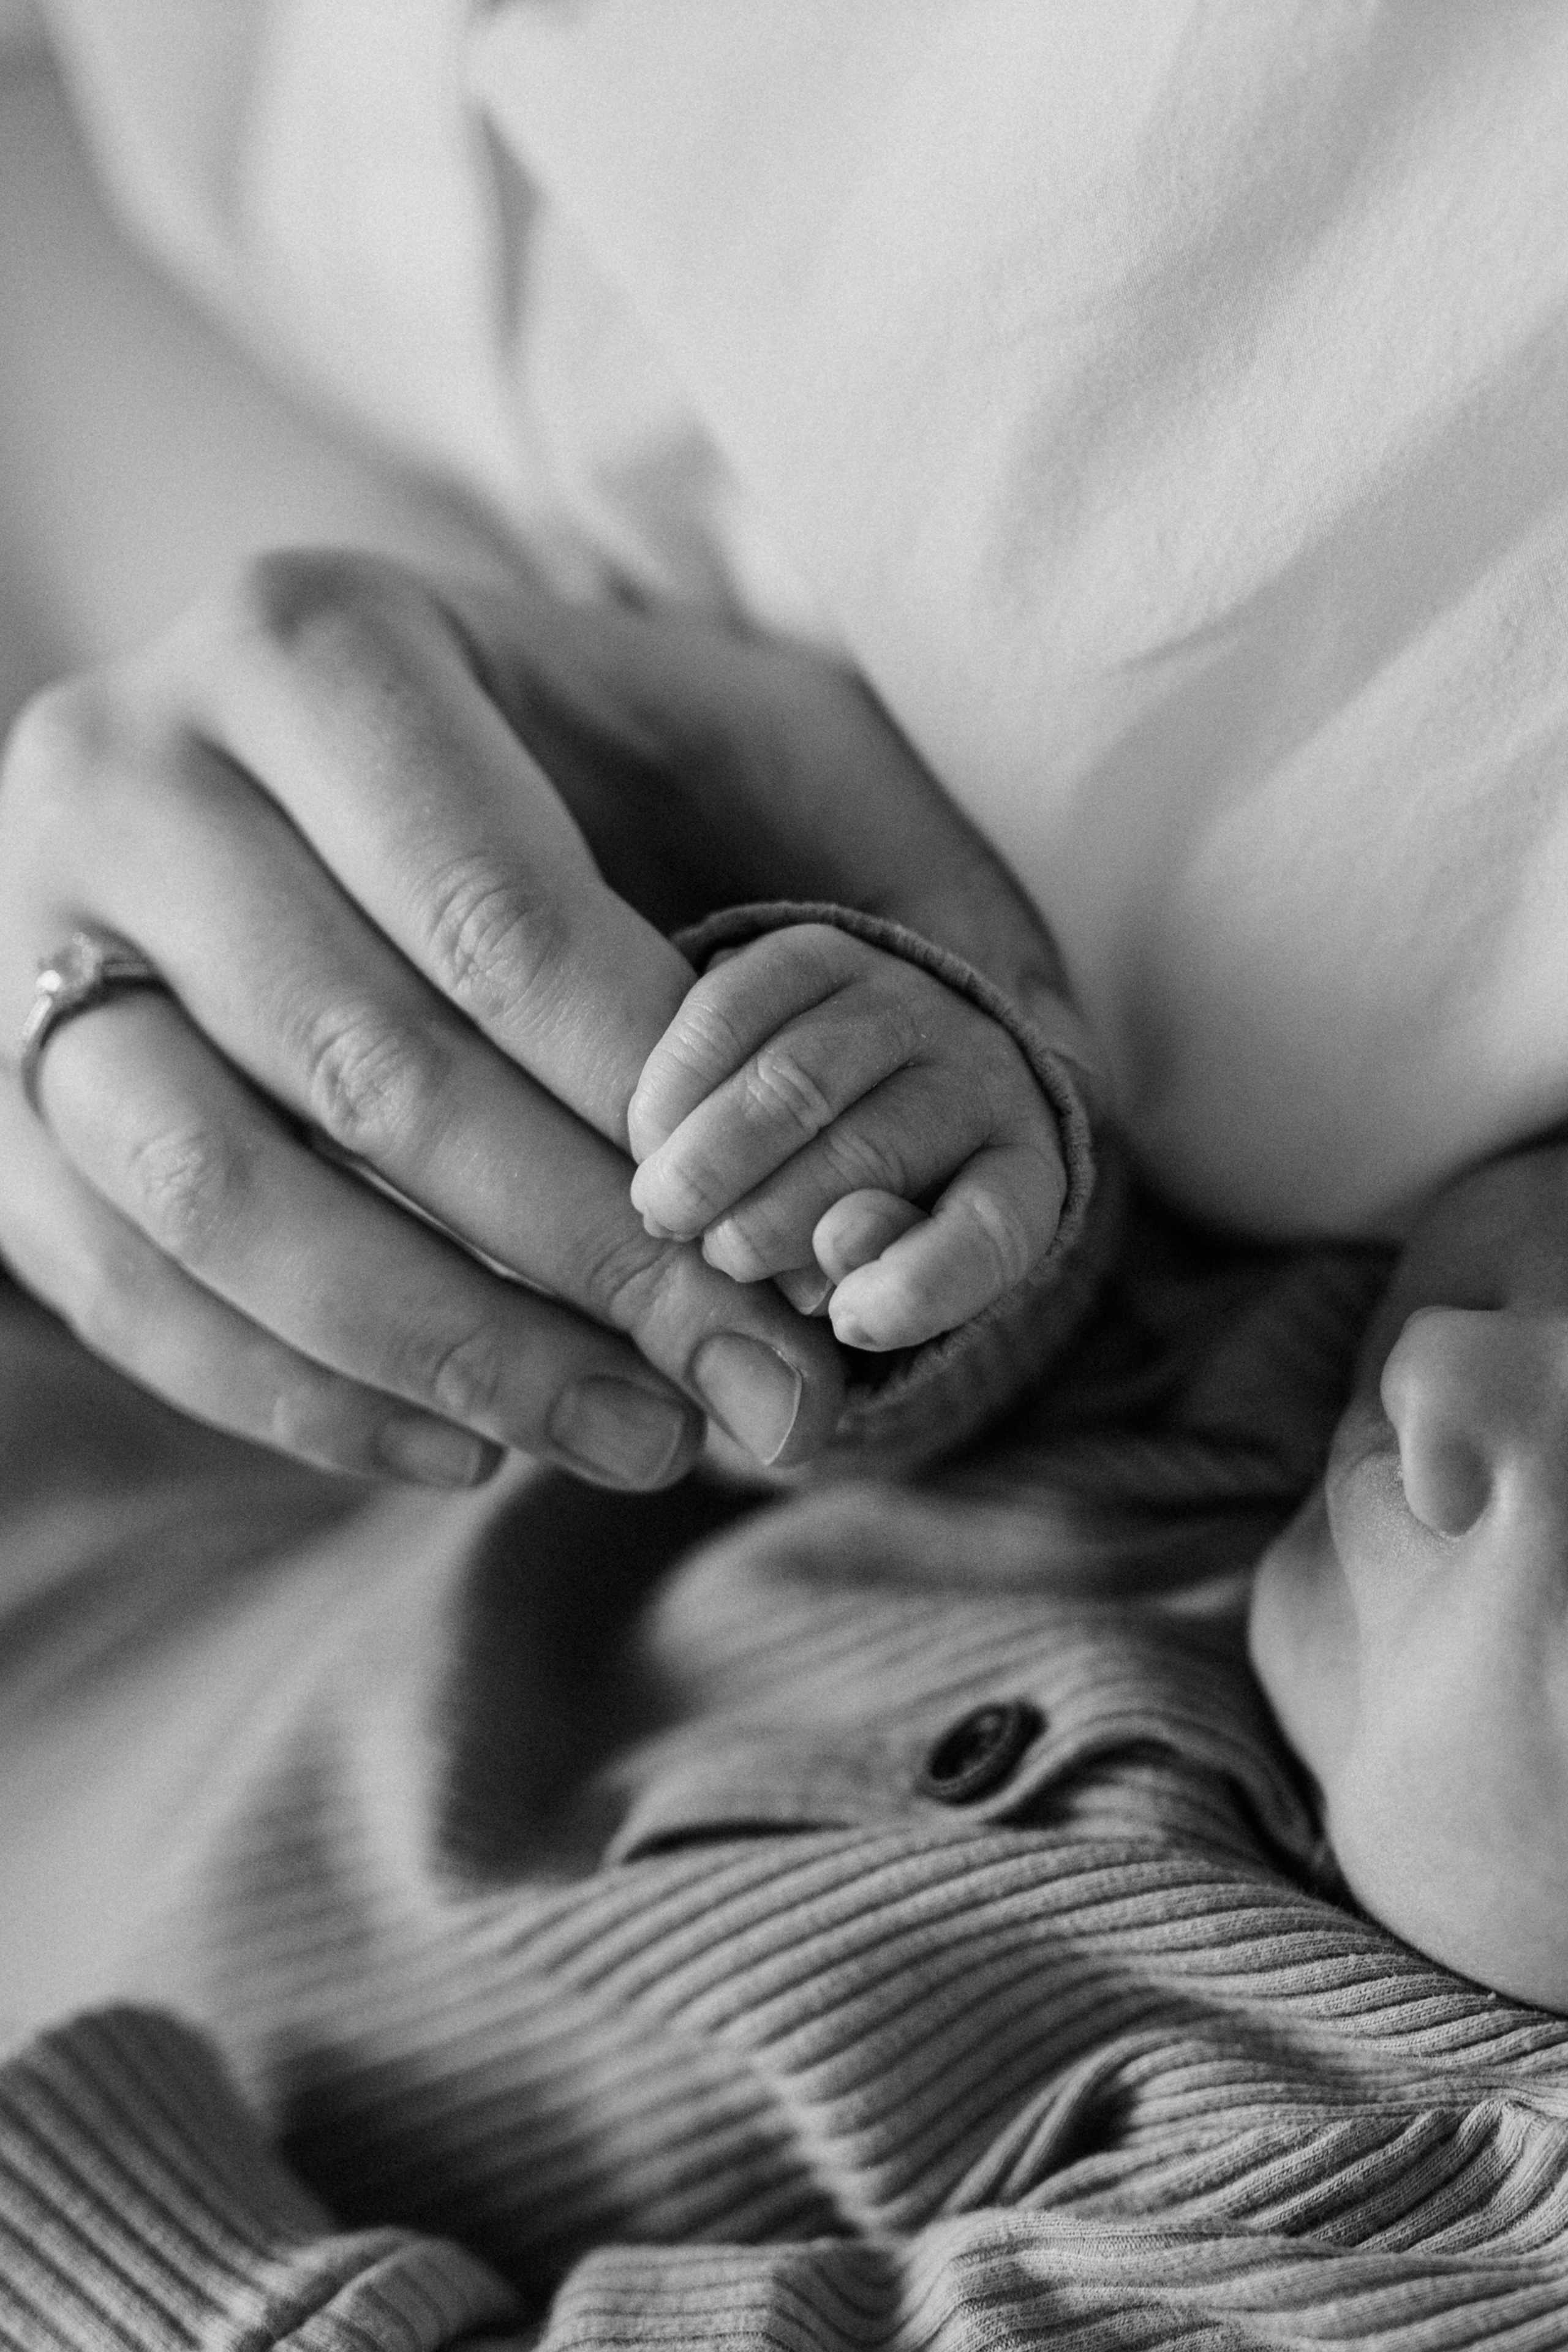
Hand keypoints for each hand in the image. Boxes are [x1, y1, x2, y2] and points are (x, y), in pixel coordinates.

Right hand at [0, 553, 843, 1486]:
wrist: (291, 762)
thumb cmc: (555, 753)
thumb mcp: (735, 736)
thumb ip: (887, 866)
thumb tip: (1047, 1072)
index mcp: (316, 642)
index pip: (500, 921)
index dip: (657, 1115)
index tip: (803, 1253)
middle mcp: (132, 766)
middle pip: (369, 1066)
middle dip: (590, 1260)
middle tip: (758, 1388)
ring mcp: (28, 937)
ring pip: (215, 1192)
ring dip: (448, 1350)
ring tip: (640, 1438)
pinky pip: (118, 1285)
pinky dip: (291, 1396)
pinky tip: (466, 1445)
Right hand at [626, 924, 1067, 1349]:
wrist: (868, 1086)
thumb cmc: (878, 1218)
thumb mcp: (891, 1277)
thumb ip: (874, 1288)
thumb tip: (835, 1278)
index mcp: (1020, 1173)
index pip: (994, 1229)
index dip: (922, 1283)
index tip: (847, 1325)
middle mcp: (978, 1072)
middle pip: (872, 1155)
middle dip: (773, 1223)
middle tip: (714, 1262)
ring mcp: (899, 1002)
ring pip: (796, 1082)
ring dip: (713, 1158)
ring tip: (663, 1211)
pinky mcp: (817, 951)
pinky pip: (736, 1007)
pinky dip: (680, 1080)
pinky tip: (647, 1133)